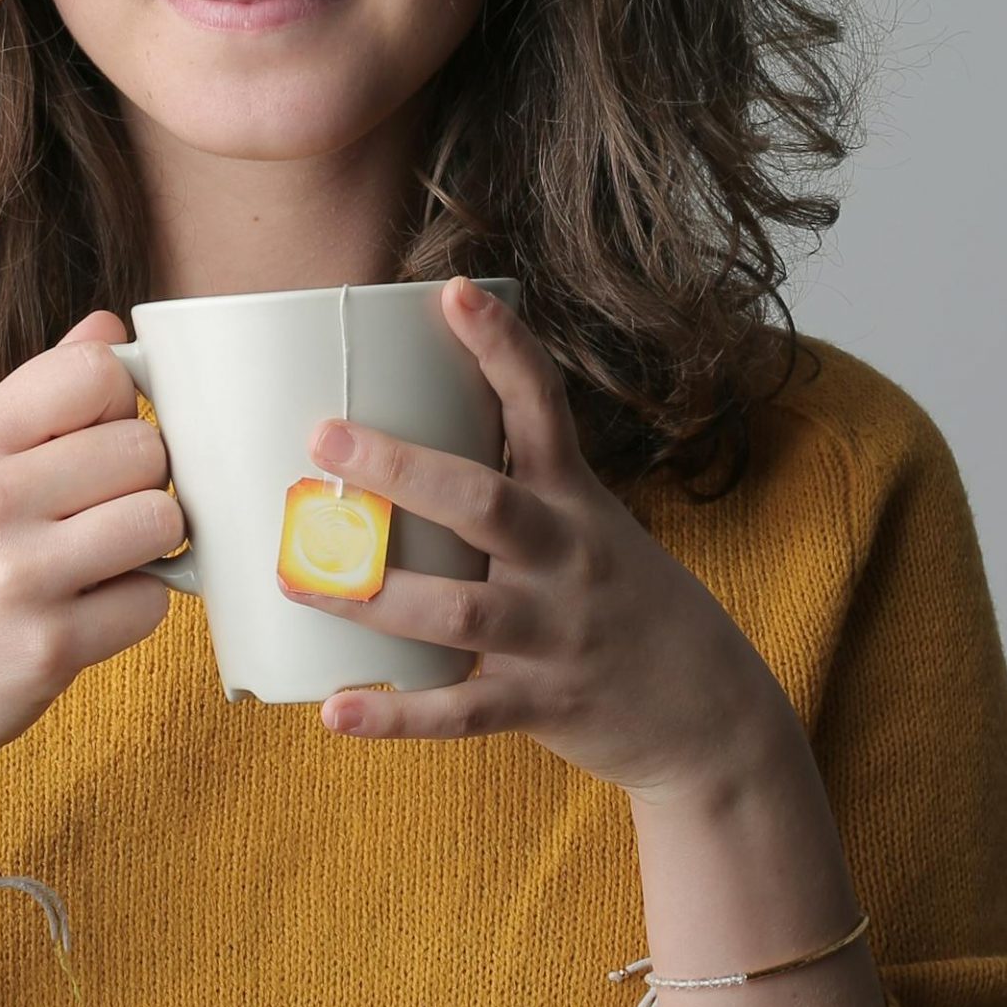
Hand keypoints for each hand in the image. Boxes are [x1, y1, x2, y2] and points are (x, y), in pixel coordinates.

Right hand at [0, 310, 181, 827]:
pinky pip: (153, 601)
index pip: (95, 374)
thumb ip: (36, 395)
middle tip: (101, 512)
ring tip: (104, 557)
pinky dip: (135, 609)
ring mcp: (19, 577)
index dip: (118, 405)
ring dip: (149, 543)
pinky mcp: (53, 647)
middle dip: (141, 481)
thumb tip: (112, 327)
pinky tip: (88, 614)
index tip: (98, 438)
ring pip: (161, 519)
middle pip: (145, 448)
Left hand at [278, 276, 789, 799]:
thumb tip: (402, 440)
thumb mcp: (591, 526)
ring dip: (372, 594)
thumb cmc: (625, 601)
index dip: (502, 345)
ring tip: (293, 576)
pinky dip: (397, 713)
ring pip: (461, 609)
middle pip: (484, 500)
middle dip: (401, 468)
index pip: (542, 405)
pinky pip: (462, 711)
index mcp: (577, 498)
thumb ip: (515, 487)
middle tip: (323, 435)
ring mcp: (557, 633)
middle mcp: (569, 555)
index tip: (453, 290)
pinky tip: (334, 709)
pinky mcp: (543, 704)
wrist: (712, 716)